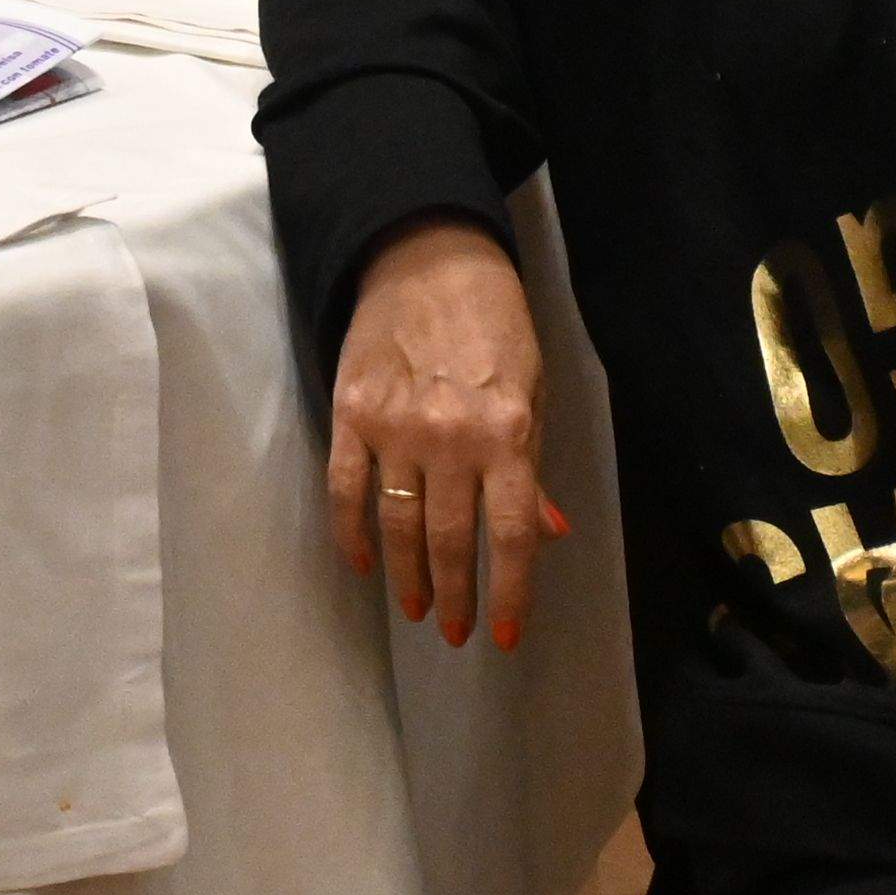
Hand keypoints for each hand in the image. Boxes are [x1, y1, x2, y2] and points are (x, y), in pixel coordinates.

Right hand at [328, 215, 566, 648]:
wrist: (427, 257)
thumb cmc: (494, 325)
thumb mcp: (532, 392)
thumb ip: (532, 466)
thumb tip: (548, 534)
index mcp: (506, 433)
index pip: (510, 535)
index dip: (508, 594)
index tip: (503, 637)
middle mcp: (451, 438)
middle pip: (450, 539)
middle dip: (456, 596)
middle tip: (455, 632)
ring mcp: (394, 426)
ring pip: (397, 524)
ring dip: (407, 577)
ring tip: (417, 609)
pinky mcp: (350, 412)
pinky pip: (346, 488)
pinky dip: (351, 533)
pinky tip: (361, 563)